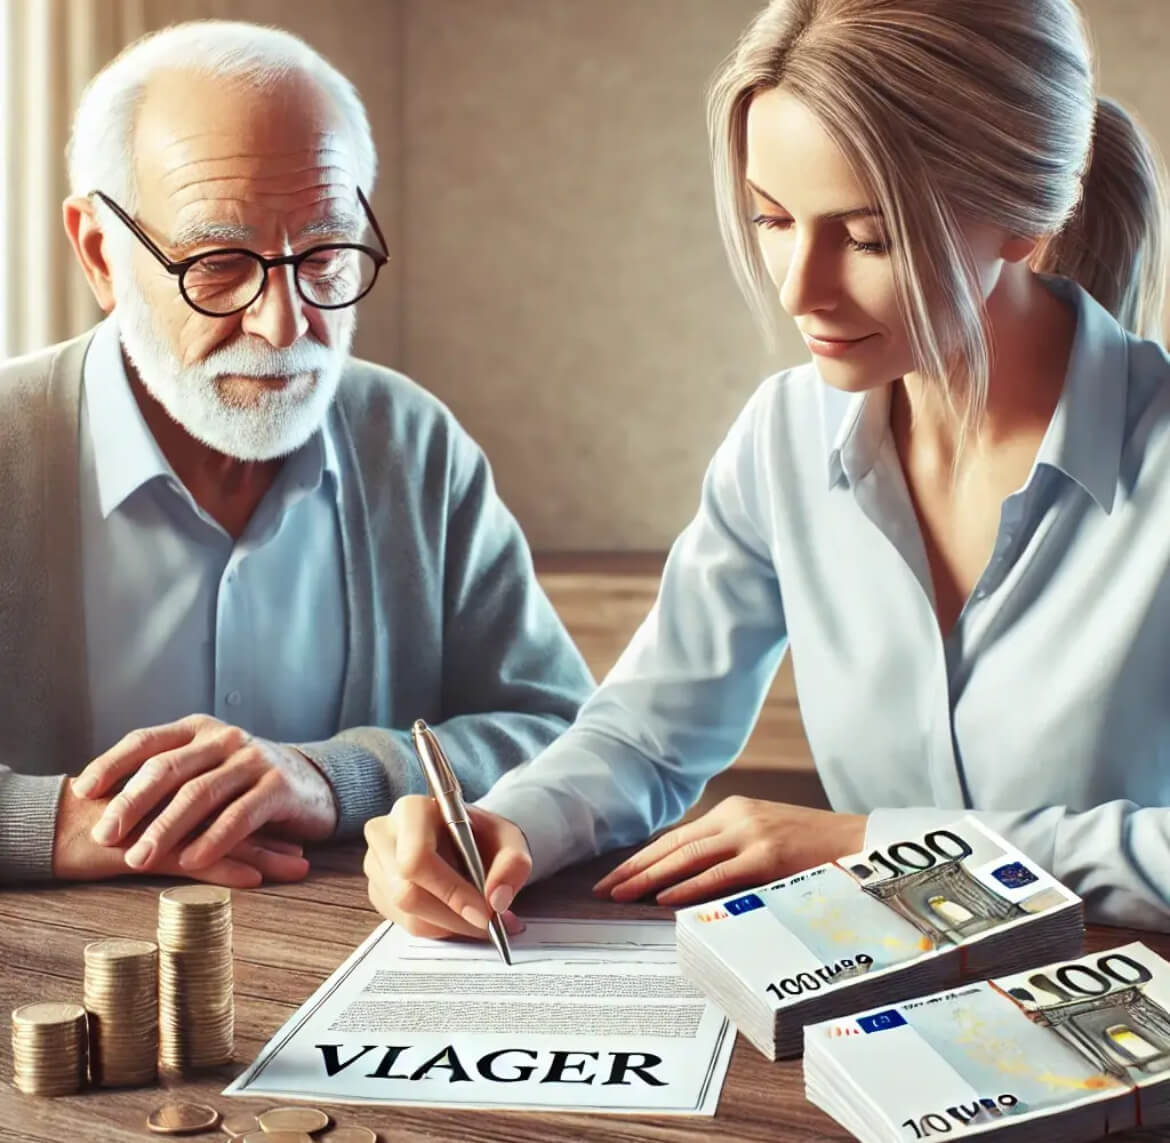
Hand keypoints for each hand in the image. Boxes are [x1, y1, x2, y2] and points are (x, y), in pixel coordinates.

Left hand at [72, 715, 337, 873]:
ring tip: (138, 858)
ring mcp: (254, 761)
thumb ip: (170, 775)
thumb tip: (103, 802)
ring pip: (200, 793)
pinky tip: (190, 861)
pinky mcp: (279, 788)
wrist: (316, 783)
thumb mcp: (208, 767)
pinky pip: (239, 815)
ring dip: (165, 829)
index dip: (112, 764)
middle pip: (168, 768)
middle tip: (104, 835)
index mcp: (199, 729)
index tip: (83, 793)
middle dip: (131, 804)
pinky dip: (212, 840)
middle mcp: (225, 738)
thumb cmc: (247, 783)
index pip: (147, 741)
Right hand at [363, 795, 529, 940]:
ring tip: (480, 920)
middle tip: (489, 924)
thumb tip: (496, 899)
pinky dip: (438, 929)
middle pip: (407, 893)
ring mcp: (375, 865)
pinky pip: (404, 924)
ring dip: (449, 927)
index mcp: (412, 810)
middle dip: (453, 917)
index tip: (485, 913)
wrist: (466, 839)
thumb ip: (513, 864)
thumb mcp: (509, 839)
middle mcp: (384, 834)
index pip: (417, 859)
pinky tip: (458, 916)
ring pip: (407, 915)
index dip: (451, 892)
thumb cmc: (483, 835)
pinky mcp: (377, 891)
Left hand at [592, 796, 866, 906]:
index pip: (677, 836)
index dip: (643, 857)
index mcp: (734, 810)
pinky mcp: (768, 857)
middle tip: (603, 889)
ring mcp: (752, 835)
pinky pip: (719, 875)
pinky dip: (688, 887)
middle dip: (635, 868)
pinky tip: (663, 898)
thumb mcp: (766, 840)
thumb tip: (684, 881)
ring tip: (620, 894)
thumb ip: (730, 853)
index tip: (614, 875)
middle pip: (674, 845)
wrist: (862, 845)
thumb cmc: (814, 850)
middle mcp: (737, 817)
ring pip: (688, 858)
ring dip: (650, 878)